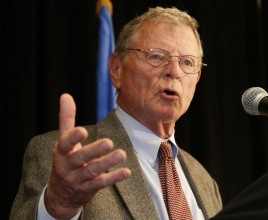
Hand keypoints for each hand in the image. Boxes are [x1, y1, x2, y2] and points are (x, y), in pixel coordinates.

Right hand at [45, 94, 130, 218]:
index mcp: (61, 152)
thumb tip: (65, 95)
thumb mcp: (63, 141)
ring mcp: (78, 179)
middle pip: (80, 158)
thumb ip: (66, 119)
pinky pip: (101, 183)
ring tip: (122, 154)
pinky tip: (126, 171)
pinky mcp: (88, 189)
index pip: (65, 144)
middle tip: (109, 142)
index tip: (83, 131)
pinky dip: (114, 178)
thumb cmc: (65, 160)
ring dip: (107, 163)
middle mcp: (68, 166)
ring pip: (92, 171)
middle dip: (94, 150)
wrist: (60, 194)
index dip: (73, 138)